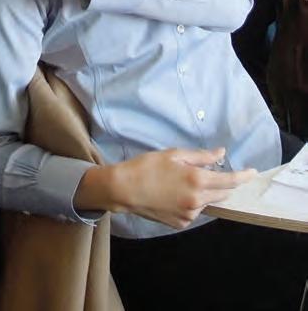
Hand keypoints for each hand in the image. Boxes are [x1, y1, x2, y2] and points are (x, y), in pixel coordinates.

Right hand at [105, 147, 256, 228]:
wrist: (125, 189)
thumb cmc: (148, 166)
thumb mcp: (174, 154)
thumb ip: (201, 156)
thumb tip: (221, 154)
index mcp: (197, 180)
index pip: (229, 180)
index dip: (243, 176)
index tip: (253, 173)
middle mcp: (197, 200)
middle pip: (222, 193)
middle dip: (222, 183)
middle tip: (207, 172)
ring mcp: (190, 214)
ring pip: (207, 201)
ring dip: (204, 192)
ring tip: (182, 181)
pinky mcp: (181, 223)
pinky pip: (194, 211)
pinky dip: (192, 201)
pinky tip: (174, 194)